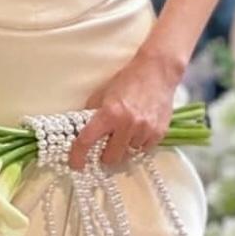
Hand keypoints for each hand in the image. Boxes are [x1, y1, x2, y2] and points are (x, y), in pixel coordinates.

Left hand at [70, 55, 178, 169]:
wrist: (157, 71)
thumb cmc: (128, 80)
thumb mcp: (103, 93)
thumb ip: (92, 112)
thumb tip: (82, 130)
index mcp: (109, 113)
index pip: (87, 140)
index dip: (78, 155)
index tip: (75, 164)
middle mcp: (127, 125)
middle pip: (110, 158)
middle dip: (105, 155)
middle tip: (105, 146)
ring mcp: (144, 130)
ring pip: (129, 154)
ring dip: (124, 147)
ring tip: (127, 130)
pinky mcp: (159, 133)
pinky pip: (144, 149)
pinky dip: (138, 144)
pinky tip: (138, 130)